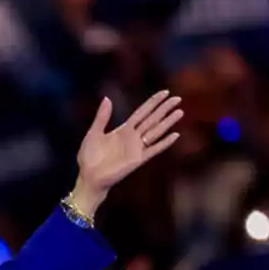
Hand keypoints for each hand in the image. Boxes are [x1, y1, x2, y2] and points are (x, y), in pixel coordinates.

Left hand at [72, 91, 182, 213]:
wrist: (89, 177)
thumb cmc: (89, 157)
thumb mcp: (94, 133)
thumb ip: (102, 117)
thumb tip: (107, 98)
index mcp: (123, 130)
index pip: (142, 112)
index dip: (153, 102)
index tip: (165, 92)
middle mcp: (133, 137)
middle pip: (152, 119)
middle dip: (164, 109)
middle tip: (178, 98)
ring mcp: (137, 148)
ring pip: (156, 132)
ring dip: (167, 122)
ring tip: (179, 112)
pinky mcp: (138, 159)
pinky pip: (154, 149)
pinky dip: (164, 143)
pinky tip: (175, 135)